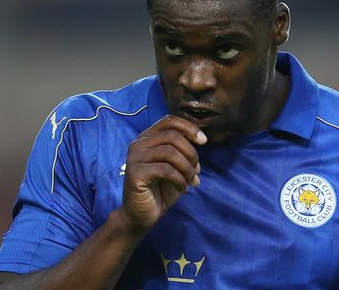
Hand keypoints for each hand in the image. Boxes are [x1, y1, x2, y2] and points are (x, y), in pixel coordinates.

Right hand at [118, 115, 205, 232]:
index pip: (169, 121)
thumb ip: (183, 151)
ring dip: (187, 168)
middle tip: (197, 171)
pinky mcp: (135, 173)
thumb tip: (200, 140)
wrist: (141, 216)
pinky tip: (182, 189)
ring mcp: (134, 158)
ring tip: (192, 181)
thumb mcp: (175, 167)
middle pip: (172, 136)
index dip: (189, 128)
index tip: (204, 141)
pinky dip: (180, 179)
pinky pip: (165, 170)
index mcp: (147, 138)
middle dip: (191, 153)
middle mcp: (138, 144)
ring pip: (170, 152)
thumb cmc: (160, 190)